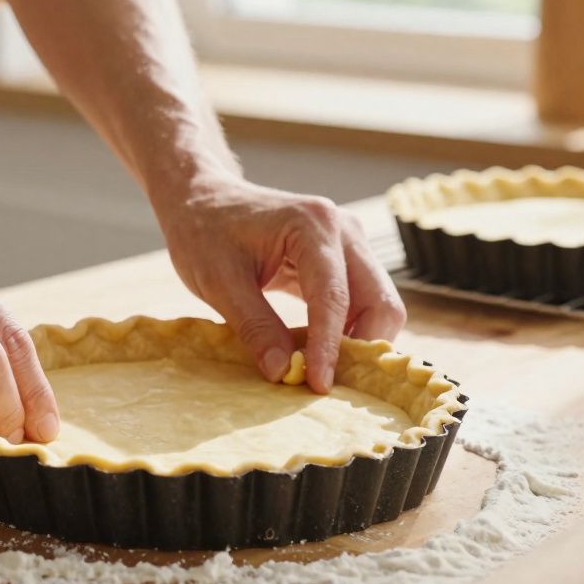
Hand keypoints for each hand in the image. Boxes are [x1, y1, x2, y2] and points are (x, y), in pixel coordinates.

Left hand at [153, 174, 405, 392]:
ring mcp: (348, 243)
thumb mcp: (218, 282)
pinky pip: (361, 302)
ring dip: (358, 341)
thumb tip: (285, 371)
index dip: (329, 347)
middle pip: (379, 300)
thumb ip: (255, 326)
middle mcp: (343, 230)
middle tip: (328, 385)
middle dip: (361, 347)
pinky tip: (319, 354)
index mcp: (313, 225)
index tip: (317, 385)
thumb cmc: (203, 231)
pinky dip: (348, 331)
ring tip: (322, 372)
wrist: (203, 199)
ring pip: (378, 304)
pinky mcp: (342, 259)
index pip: (334, 297)